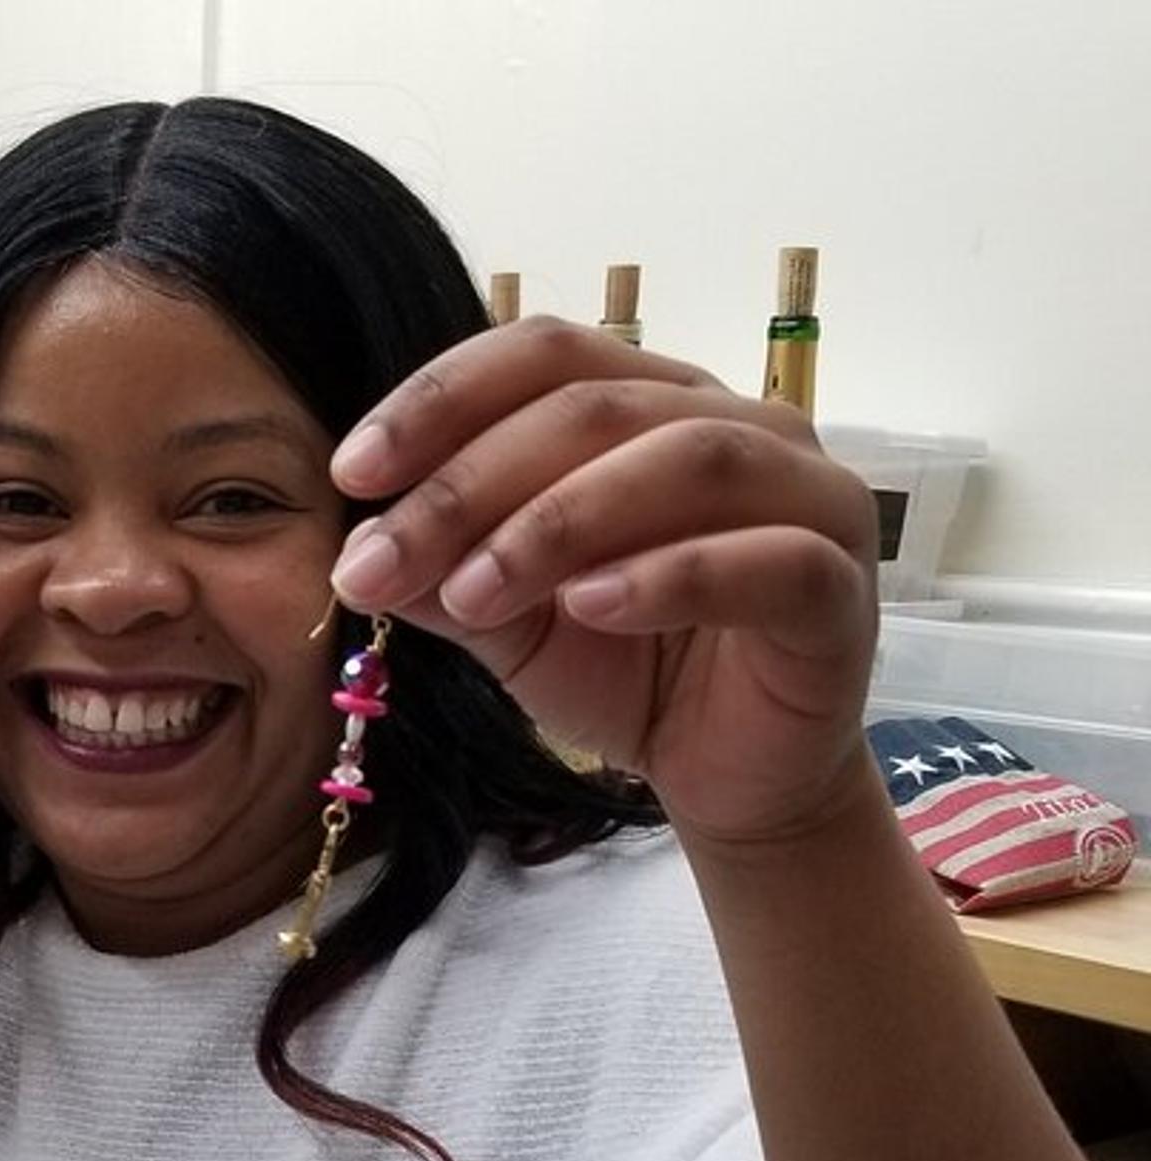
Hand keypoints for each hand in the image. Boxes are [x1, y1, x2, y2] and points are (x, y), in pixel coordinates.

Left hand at [328, 317, 879, 843]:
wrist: (726, 774)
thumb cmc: (624, 668)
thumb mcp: (506, 619)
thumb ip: (442, 573)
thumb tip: (358, 547)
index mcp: (651, 401)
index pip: (542, 354)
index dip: (440, 401)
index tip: (352, 473)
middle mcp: (736, 422)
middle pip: (593, 409)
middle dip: (467, 485)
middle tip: (379, 562)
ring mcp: (805, 493)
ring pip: (682, 462)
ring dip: (557, 523)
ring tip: (472, 594)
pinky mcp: (840, 584)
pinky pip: (762, 559)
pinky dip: (667, 575)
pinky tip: (588, 607)